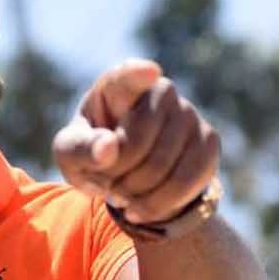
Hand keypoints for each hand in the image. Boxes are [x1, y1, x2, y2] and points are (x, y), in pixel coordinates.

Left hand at [53, 59, 219, 223]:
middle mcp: (160, 91)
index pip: (130, 75)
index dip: (138, 74)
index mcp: (118, 86)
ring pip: (165, 166)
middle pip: (139, 142)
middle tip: (106, 184)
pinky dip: (159, 204)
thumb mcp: (70, 153)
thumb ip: (80, 149)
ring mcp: (189, 113)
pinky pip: (188, 182)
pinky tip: (141, 208)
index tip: (148, 71)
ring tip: (121, 195)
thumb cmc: (92, 153)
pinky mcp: (208, 143)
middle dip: (116, 175)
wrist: (128, 173)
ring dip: (135, 194)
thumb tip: (107, 149)